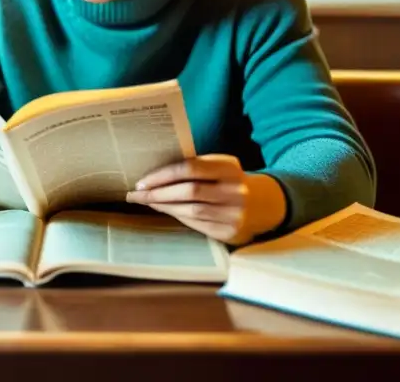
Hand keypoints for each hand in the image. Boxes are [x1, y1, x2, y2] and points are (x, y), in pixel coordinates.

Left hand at [126, 154, 286, 244]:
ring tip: (146, 202)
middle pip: (188, 192)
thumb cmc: (230, 181)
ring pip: (190, 211)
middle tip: (136, 194)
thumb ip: (196, 167)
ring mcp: (233, 214)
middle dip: (158, 193)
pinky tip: (164, 211)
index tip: (142, 181)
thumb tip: (155, 174)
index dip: (163, 175)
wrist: (263, 204)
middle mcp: (234, 191)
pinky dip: (177, 217)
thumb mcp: (220, 167)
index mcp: (229, 168)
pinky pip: (196, 224)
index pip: (190, 169)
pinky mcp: (229, 232)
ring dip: (163, 207)